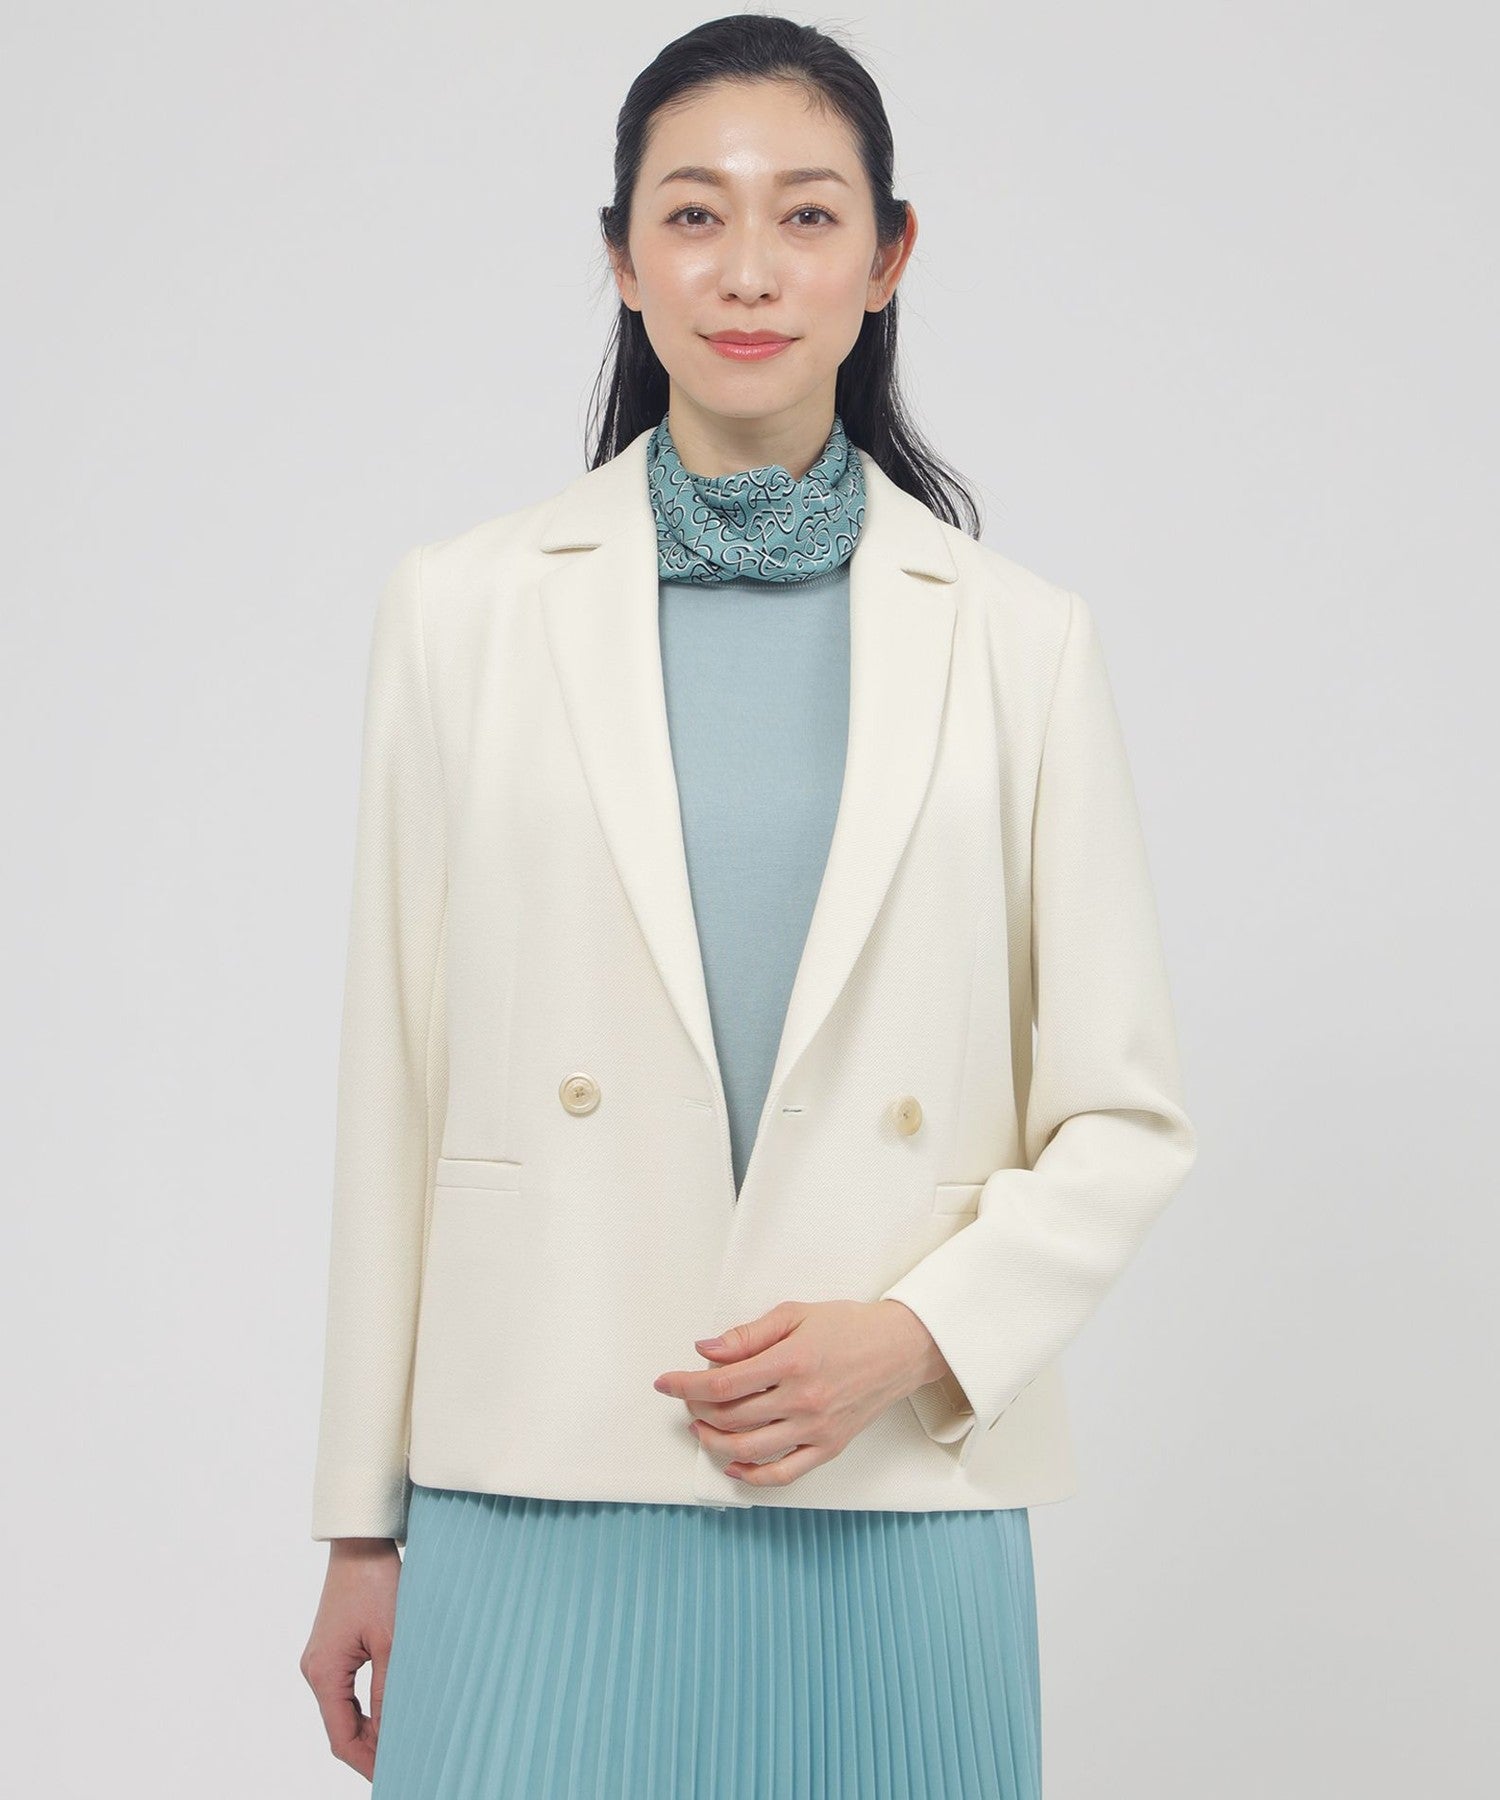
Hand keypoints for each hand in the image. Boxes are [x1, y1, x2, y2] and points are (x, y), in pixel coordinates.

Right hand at [300, 1538, 401, 1778]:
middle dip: (370, 1749)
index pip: (341, 1737)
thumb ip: (390, 1689)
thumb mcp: (392, 1640)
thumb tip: (395, 1733)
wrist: (361, 1542)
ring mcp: (321, 1660)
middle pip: (340, 1727)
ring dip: (371, 1728)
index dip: (366, 1762)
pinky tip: (390, 1714)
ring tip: (403, 1743)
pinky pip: (345, 1691)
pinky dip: (366, 1707)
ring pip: (344, 1711)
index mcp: (324, 1672)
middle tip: (404, 1762)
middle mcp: (315, 1670)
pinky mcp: (331, 1649)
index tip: (391, 1776)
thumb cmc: (376, 1583)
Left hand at [652, 1298, 952, 1487]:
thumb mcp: (795, 1314)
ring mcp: (816, 1429)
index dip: (686, 1385)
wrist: (899, 1348)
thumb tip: (704, 1350)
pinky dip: (752, 1475)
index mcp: (792, 1362)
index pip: (722, 1384)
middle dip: (697, 1408)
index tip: (666, 1382)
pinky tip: (734, 1464)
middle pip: (730, 1417)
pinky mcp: (828, 1447)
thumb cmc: (848, 1326)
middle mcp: (803, 1400)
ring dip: (715, 1441)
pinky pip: (783, 1474)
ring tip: (701, 1426)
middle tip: (687, 1396)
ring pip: (749, 1449)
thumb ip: (747, 1335)